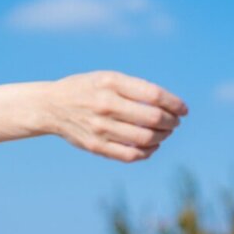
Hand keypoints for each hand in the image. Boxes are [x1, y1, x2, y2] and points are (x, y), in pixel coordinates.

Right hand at [43, 71, 187, 162]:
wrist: (51, 106)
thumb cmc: (86, 89)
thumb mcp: (106, 78)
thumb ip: (134, 88)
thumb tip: (168, 105)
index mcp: (110, 82)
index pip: (153, 94)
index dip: (174, 103)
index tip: (183, 110)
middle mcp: (105, 104)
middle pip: (153, 118)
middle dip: (171, 122)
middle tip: (174, 122)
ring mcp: (100, 127)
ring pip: (145, 138)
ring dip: (162, 137)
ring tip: (164, 133)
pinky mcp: (96, 146)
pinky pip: (131, 155)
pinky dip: (147, 152)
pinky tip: (151, 146)